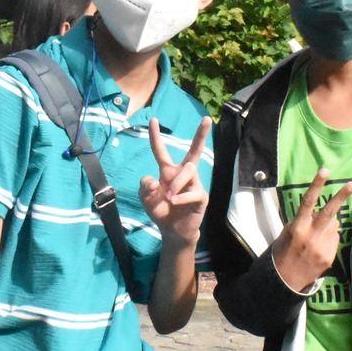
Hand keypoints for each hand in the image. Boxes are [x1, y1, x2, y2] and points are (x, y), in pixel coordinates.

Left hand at [141, 117, 210, 243]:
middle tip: (207, 119)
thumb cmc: (160, 210)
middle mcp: (183, 174)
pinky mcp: (201, 197)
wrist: (171, 231)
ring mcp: (194, 184)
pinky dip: (182, 196)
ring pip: (190, 170)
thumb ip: (144, 185)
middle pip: (195, 150)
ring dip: (176, 183)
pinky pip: (194, 191)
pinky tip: (174, 201)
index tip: (152, 119)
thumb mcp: (145, 197)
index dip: (155, 136)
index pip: (160, 151)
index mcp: (168, 171)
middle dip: (201, 134)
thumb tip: (154, 181)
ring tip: (169, 196)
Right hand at [271, 169, 351, 291]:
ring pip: (334, 226)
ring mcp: (322, 247)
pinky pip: (335, 240)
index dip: (317, 185)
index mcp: (298, 228)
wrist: (285, 280)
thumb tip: (319, 213)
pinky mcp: (330, 257)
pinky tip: (318, 248)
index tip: (325, 171)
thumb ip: (303, 221)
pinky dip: (329, 239)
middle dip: (341, 196)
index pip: (308, 202)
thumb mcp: (287, 233)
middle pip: (329, 212)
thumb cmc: (283, 252)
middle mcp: (311, 236)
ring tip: (316, 236)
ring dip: (329, 225)